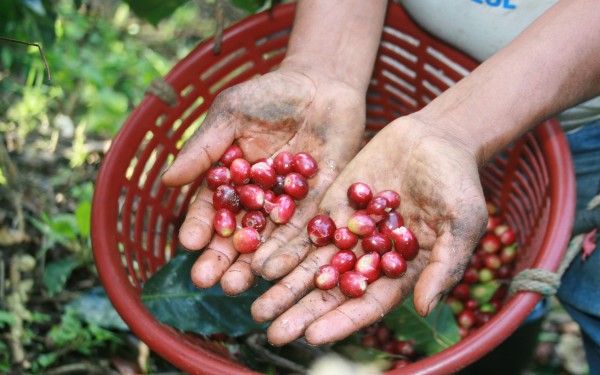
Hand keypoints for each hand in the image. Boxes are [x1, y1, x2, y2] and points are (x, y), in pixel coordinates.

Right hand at [161, 69, 365, 293]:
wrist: (322, 83)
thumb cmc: (270, 93)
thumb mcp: (231, 113)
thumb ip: (204, 148)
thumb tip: (168, 180)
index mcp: (231, 179)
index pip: (211, 208)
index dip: (200, 226)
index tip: (189, 244)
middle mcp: (258, 198)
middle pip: (237, 233)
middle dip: (221, 257)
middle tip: (207, 281)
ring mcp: (289, 204)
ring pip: (268, 240)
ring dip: (252, 264)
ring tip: (237, 286)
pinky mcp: (320, 204)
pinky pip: (305, 230)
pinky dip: (291, 250)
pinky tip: (277, 269)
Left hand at [250, 116, 488, 345]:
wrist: (434, 138)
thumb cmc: (457, 182)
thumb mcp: (463, 223)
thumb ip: (445, 265)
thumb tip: (426, 307)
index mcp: (399, 271)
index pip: (367, 304)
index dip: (340, 321)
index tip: (312, 336)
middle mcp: (368, 258)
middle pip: (331, 292)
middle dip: (301, 312)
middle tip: (271, 332)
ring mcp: (347, 233)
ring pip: (311, 266)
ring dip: (284, 287)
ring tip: (256, 306)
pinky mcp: (331, 207)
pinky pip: (304, 231)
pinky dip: (283, 248)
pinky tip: (259, 262)